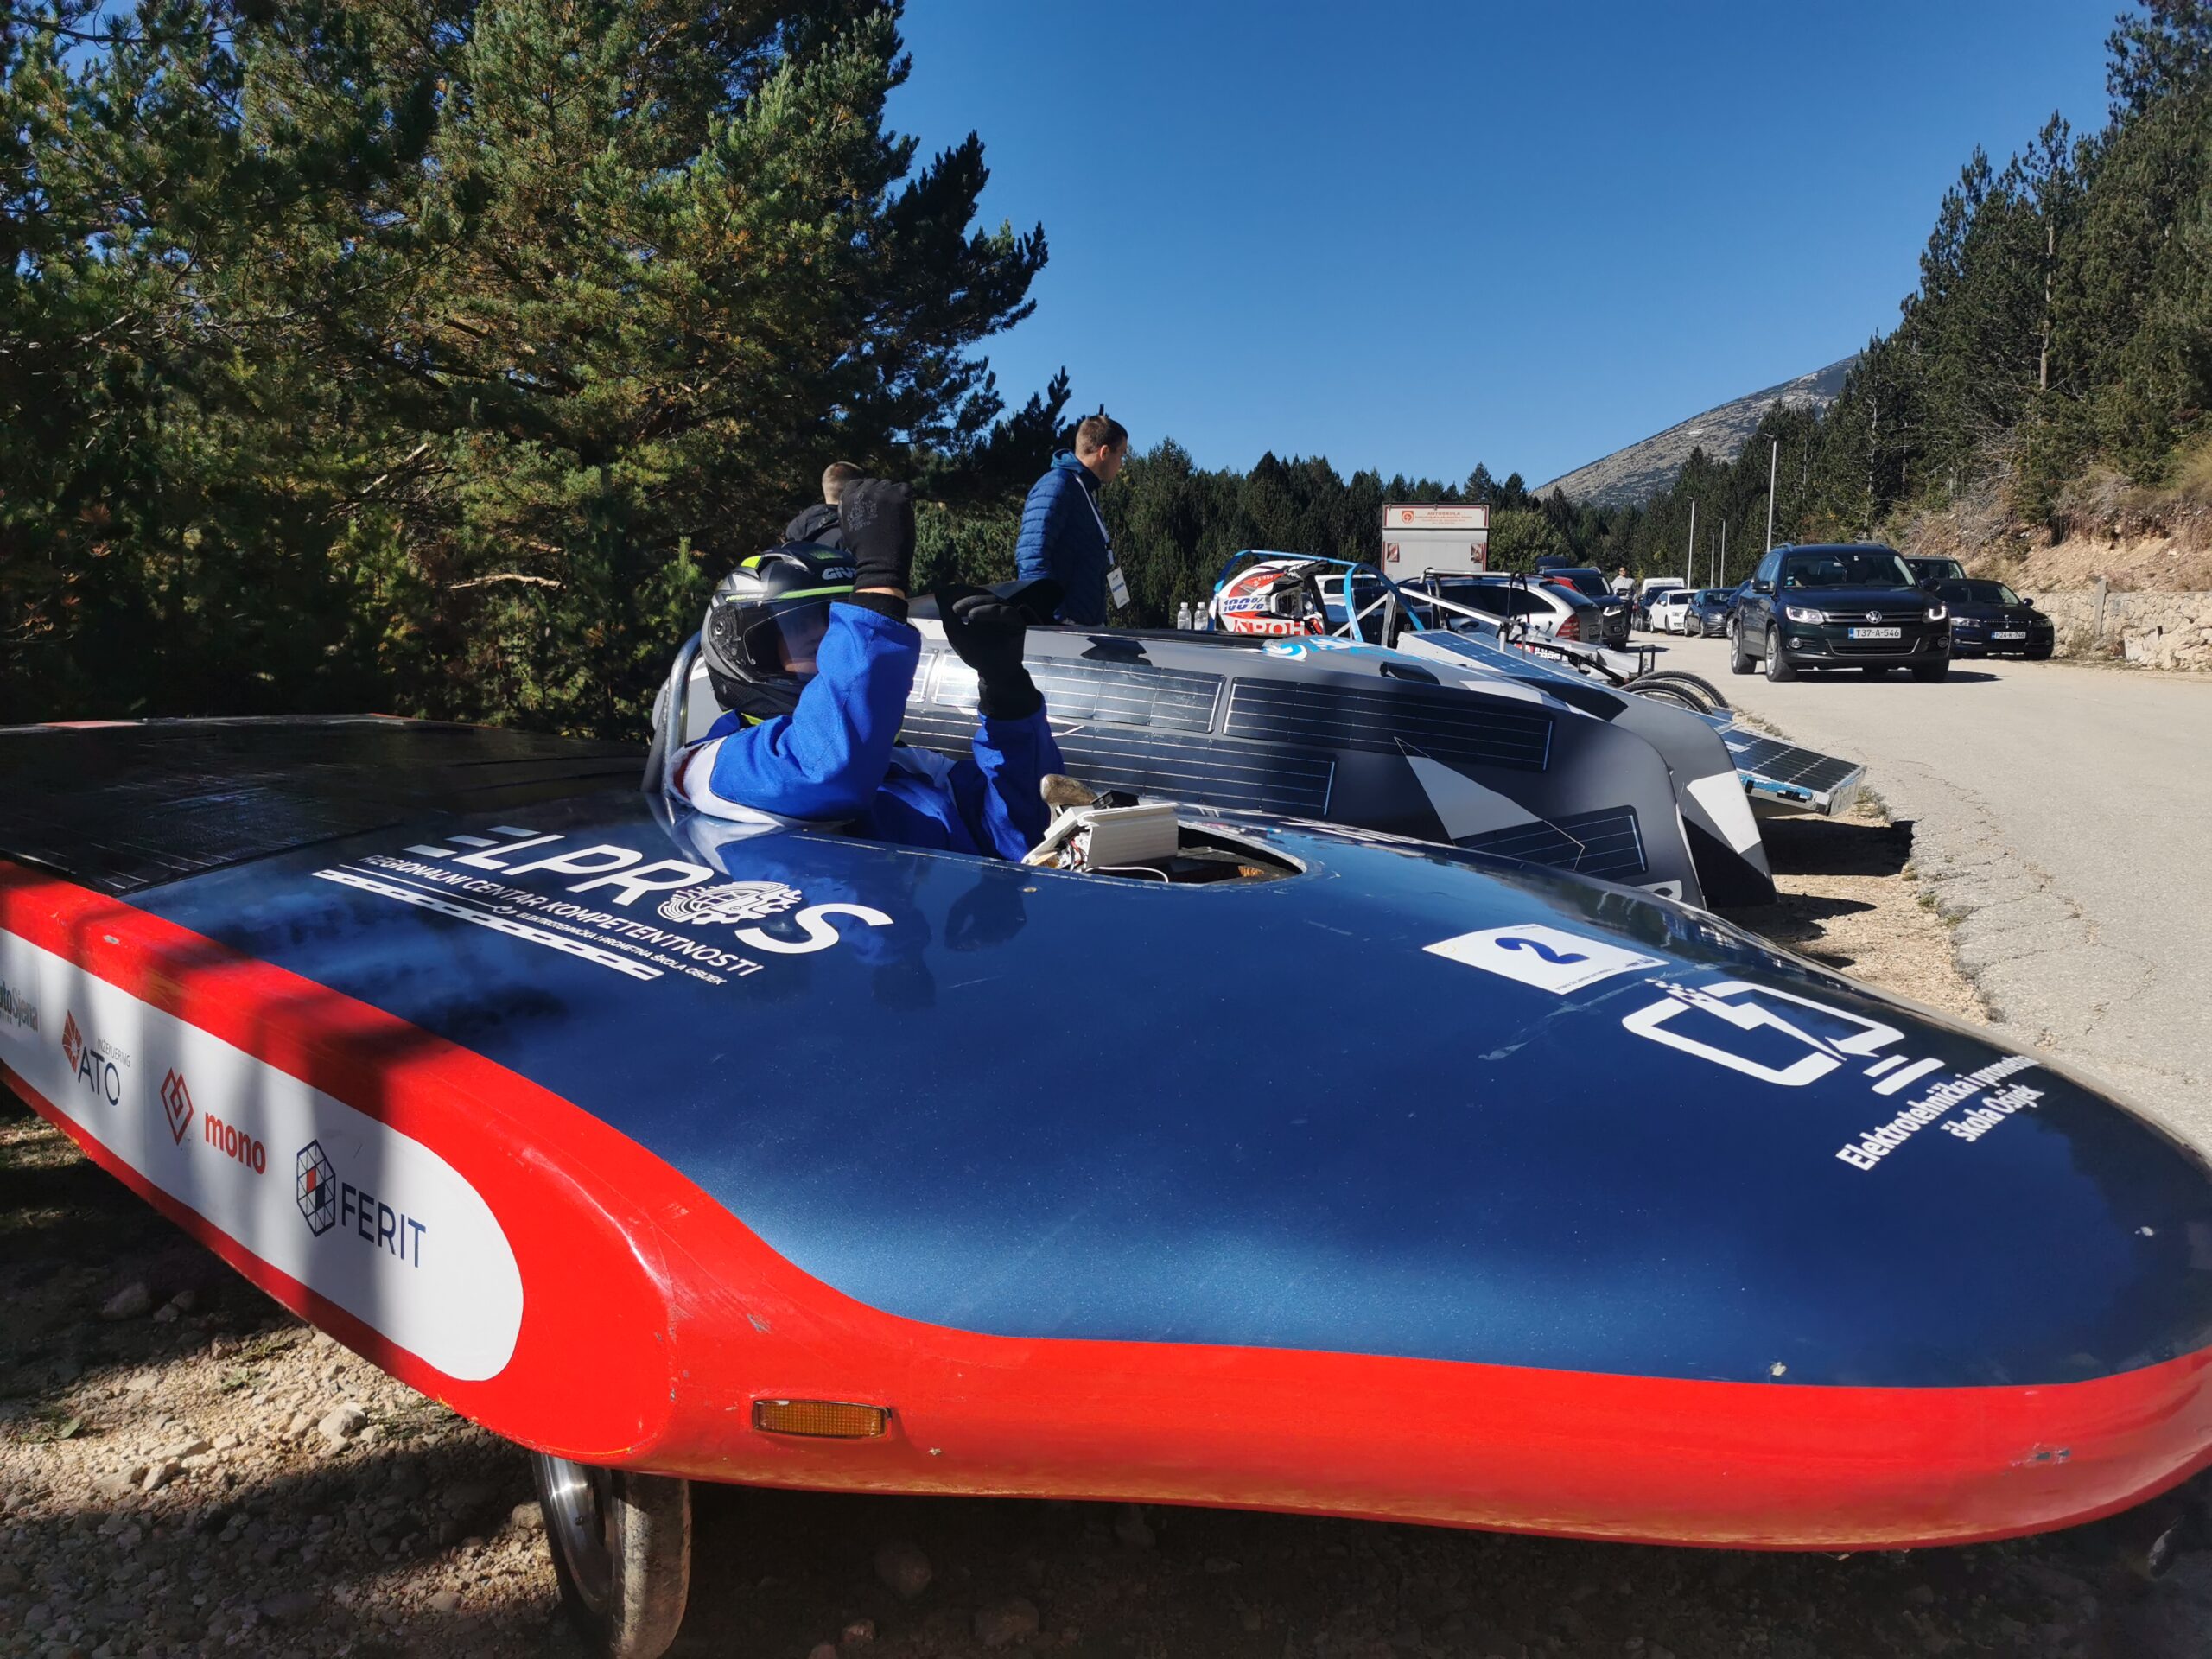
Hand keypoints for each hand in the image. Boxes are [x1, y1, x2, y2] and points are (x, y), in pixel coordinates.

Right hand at [838, 478, 914, 597]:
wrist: (880, 562)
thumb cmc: (864, 550)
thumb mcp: (847, 527)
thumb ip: (849, 509)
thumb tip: (854, 497)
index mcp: (848, 499)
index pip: (857, 484)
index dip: (866, 492)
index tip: (873, 503)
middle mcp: (863, 492)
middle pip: (875, 483)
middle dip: (880, 494)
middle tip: (886, 512)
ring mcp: (881, 494)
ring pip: (890, 485)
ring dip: (893, 496)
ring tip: (894, 515)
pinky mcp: (898, 498)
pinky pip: (905, 488)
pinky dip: (906, 497)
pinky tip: (904, 511)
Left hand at [937, 583, 1043, 718]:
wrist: (993, 673)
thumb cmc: (976, 653)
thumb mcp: (955, 633)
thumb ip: (946, 613)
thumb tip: (940, 590)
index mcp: (982, 608)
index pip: (971, 593)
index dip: (958, 591)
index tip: (944, 595)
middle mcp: (995, 608)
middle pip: (981, 593)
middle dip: (965, 597)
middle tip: (952, 608)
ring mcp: (1006, 614)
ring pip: (992, 600)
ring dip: (974, 603)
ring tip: (959, 612)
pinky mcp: (1017, 622)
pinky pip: (1005, 611)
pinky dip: (989, 611)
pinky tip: (973, 617)